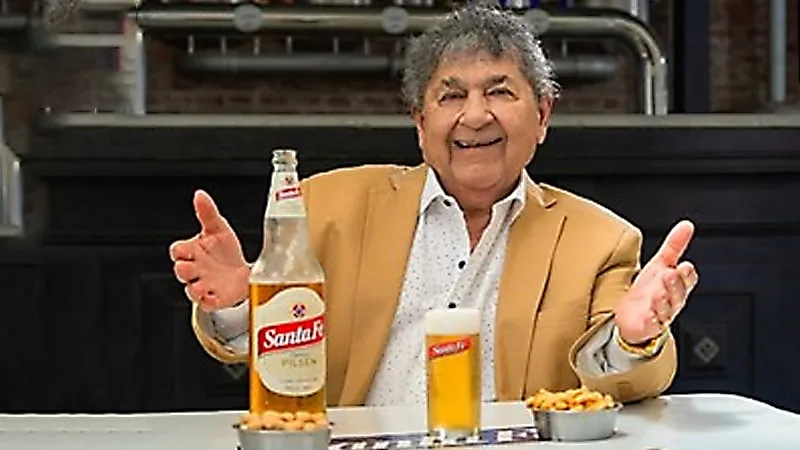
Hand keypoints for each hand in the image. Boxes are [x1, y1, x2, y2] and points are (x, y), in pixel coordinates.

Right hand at [169, 190, 249, 310]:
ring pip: (191, 289)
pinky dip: (208, 301)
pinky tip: (214, 295)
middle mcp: (195, 269)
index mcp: (193, 252)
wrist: (242, 273)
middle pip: (180, 270)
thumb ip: (207, 213)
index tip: (189, 249)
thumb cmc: (225, 252)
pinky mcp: (213, 299)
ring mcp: (203, 285)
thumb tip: (200, 195)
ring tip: (205, 282)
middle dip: (184, 269)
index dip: (180, 251)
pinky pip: (206, 303)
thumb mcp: (218, 229)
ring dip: (195, 287)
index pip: (177, 251)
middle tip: (195, 265)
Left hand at [614, 220, 699, 344]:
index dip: (687, 275)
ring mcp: (660, 316)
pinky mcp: (647, 327)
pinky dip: (651, 318)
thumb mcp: (660, 264)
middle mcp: (671, 302)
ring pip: (666, 309)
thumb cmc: (649, 291)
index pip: (687, 281)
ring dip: (664, 299)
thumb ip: (674, 246)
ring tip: (659, 290)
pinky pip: (651, 324)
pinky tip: (648, 311)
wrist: (631, 317)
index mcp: (676, 287)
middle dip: (676, 284)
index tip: (685, 266)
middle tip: (671, 273)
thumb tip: (686, 226)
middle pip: (678, 294)